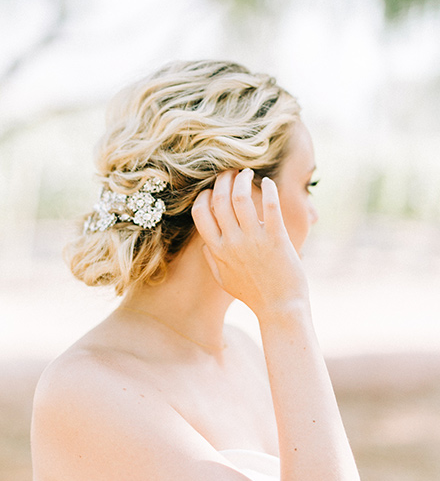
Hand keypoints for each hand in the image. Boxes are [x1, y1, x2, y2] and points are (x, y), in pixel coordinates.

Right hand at [192, 168, 309, 316]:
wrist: (280, 308)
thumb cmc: (253, 295)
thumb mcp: (224, 280)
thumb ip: (213, 259)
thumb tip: (206, 243)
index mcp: (218, 250)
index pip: (200, 213)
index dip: (205, 195)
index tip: (214, 189)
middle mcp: (232, 242)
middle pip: (220, 199)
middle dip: (223, 179)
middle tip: (231, 172)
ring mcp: (254, 240)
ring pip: (241, 197)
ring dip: (243, 179)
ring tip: (248, 173)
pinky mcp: (276, 239)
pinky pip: (270, 205)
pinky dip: (268, 189)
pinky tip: (269, 183)